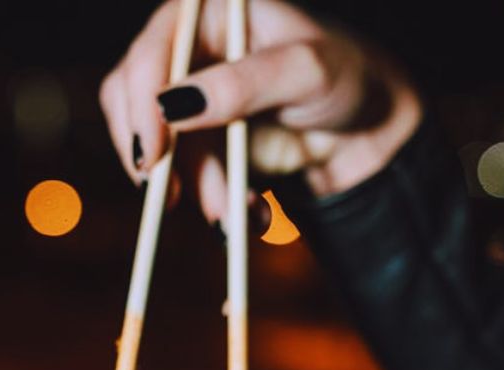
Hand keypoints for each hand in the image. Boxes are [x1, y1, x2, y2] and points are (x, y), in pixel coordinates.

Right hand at [99, 0, 421, 223]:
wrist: (369, 127)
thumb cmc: (347, 76)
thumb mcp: (307, 71)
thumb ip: (244, 83)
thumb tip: (173, 104)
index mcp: (208, 12)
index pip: (151, 52)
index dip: (141, 101)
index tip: (153, 152)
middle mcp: (188, 50)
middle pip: (134, 103)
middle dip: (160, 157)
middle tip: (172, 199)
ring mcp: (189, 99)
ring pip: (157, 150)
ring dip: (194, 189)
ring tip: (235, 216)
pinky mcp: (198, 142)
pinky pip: (182, 176)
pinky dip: (209, 199)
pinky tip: (246, 211)